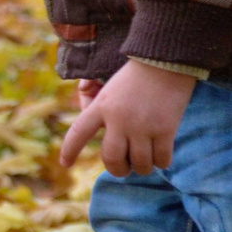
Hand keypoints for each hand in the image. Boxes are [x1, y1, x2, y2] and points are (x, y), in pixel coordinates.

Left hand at [60, 60, 194, 175]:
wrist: (166, 61)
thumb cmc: (136, 73)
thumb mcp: (109, 85)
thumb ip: (95, 100)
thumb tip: (84, 105)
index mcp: (101, 106)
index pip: (78, 132)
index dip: (70, 150)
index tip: (65, 164)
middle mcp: (119, 119)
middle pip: (111, 158)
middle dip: (117, 169)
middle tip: (124, 168)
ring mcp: (142, 126)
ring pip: (140, 164)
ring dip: (142, 168)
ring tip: (144, 162)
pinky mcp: (165, 129)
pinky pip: (161, 160)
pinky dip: (161, 163)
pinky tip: (161, 157)